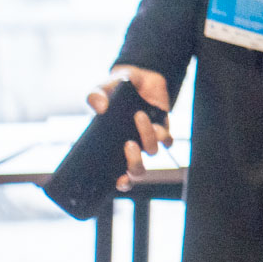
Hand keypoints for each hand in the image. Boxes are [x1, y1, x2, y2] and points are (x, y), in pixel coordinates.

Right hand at [86, 66, 171, 191]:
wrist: (139, 77)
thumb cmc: (116, 88)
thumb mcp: (102, 88)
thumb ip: (95, 95)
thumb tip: (99, 107)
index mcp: (112, 147)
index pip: (117, 175)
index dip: (121, 184)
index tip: (120, 181)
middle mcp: (131, 148)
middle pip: (137, 171)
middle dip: (134, 162)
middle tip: (128, 144)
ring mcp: (147, 139)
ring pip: (152, 152)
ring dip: (147, 136)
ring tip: (139, 116)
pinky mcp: (162, 128)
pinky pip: (167, 140)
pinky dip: (163, 134)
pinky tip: (156, 121)